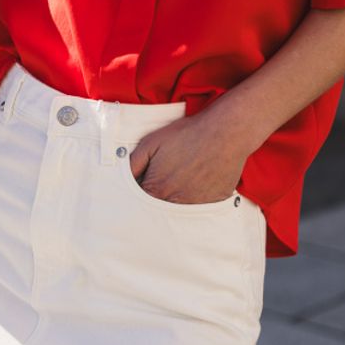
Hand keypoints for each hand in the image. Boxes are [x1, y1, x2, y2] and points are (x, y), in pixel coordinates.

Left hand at [128, 108, 247, 204]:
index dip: (140, 190)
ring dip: (175, 199)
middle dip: (156, 197)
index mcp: (155, 189)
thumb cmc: (187, 135)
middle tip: (166, 177)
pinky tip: (197, 182)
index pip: (138, 201)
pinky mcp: (211, 205)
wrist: (223, 133)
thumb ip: (132, 163)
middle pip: (157, 209)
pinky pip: (197, 210)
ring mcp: (194, 206)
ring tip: (183, 178)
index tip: (145, 181)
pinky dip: (194, 200)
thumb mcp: (151, 142)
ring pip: (177, 210)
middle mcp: (173, 203)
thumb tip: (121, 176)